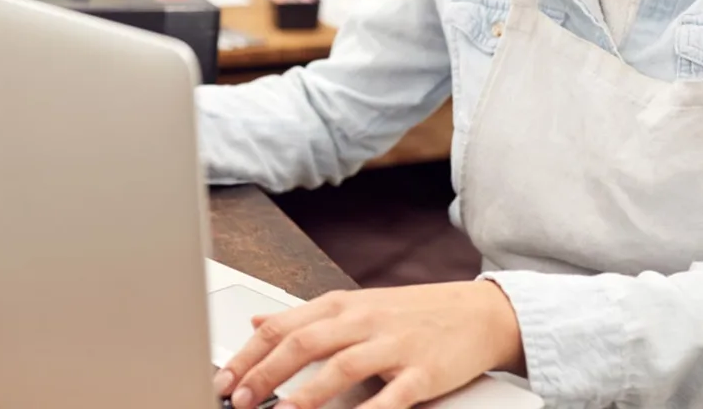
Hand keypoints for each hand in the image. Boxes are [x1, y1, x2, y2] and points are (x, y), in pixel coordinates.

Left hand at [213, 280, 522, 408]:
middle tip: (239, 397)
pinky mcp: (422, 372)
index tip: (225, 379)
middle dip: (265, 373)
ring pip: (340, 366)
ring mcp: (393, 345)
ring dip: (306, 394)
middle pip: (303, 343)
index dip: (249, 354)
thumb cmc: (412, 314)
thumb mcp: (355, 306)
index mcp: (342, 305)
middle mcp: (363, 320)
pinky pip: (390, 396)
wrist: (477, 313)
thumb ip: (306, 317)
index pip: (283, 325)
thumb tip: (258, 323)